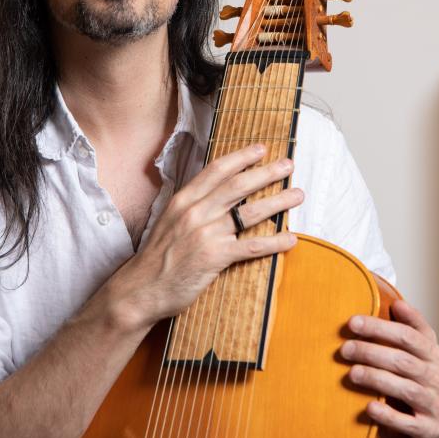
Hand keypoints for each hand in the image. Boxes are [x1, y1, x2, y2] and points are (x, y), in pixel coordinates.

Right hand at [115, 144, 300, 327]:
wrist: (141, 288)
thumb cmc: (157, 256)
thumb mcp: (169, 219)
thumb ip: (192, 204)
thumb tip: (216, 193)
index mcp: (184, 199)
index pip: (217, 170)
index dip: (242, 157)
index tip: (261, 149)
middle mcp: (196, 211)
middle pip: (238, 186)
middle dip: (267, 172)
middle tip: (288, 165)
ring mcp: (206, 233)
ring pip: (250, 213)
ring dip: (278, 202)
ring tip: (297, 194)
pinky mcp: (215, 257)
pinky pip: (251, 246)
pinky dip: (274, 242)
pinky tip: (291, 238)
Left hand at [341, 300, 438, 437]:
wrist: (438, 428)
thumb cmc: (423, 382)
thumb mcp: (423, 354)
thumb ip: (411, 329)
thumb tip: (397, 303)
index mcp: (437, 355)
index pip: (408, 335)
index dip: (379, 327)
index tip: (353, 322)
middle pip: (402, 360)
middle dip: (370, 352)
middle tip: (345, 349)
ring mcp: (437, 406)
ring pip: (404, 389)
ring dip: (375, 379)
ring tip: (352, 373)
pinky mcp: (430, 430)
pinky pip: (407, 423)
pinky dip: (387, 415)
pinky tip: (368, 407)